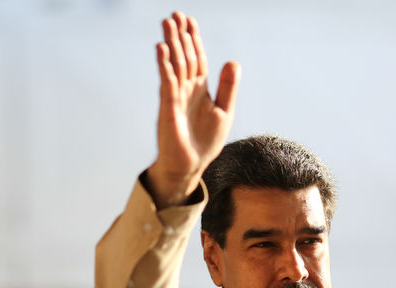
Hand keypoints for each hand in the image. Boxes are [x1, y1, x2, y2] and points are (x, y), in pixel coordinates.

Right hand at [147, 12, 240, 207]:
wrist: (190, 166)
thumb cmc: (205, 142)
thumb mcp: (224, 112)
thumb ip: (228, 87)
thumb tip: (233, 61)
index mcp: (201, 89)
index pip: (197, 58)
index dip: (194, 39)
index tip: (190, 20)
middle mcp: (187, 89)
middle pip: (184, 56)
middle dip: (180, 35)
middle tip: (175, 14)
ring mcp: (176, 97)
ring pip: (175, 65)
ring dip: (171, 44)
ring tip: (167, 24)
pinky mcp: (169, 107)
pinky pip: (167, 82)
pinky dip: (165, 66)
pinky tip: (162, 50)